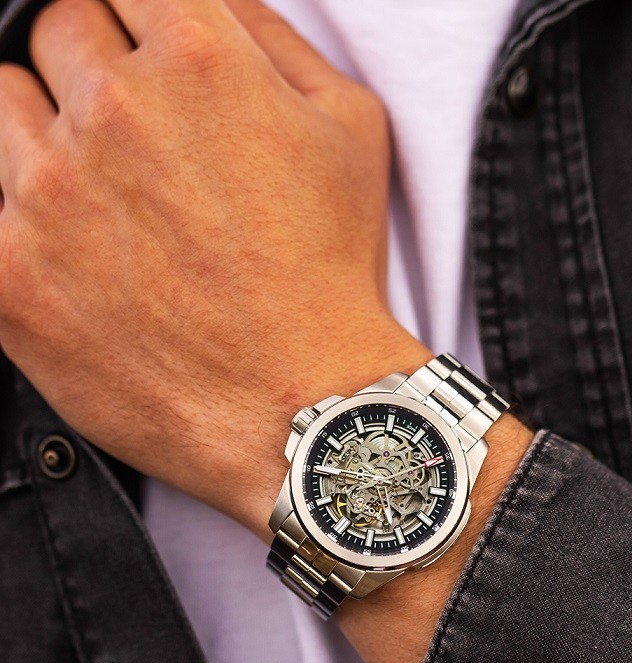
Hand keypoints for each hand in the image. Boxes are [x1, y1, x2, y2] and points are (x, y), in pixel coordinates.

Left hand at [0, 0, 427, 531]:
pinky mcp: (9, 273)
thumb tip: (216, 5)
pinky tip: (75, 250)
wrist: (302, 407)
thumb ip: (272, 38)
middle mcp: (113, 114)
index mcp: (198, 62)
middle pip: (55, 31)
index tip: (144, 59)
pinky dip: (19, 216)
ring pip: (1, 102)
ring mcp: (49, 193)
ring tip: (99, 196)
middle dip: (92, 72)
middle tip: (133, 140)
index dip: (138, 24)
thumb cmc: (331, 281)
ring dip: (43, 133)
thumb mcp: (350, 130)